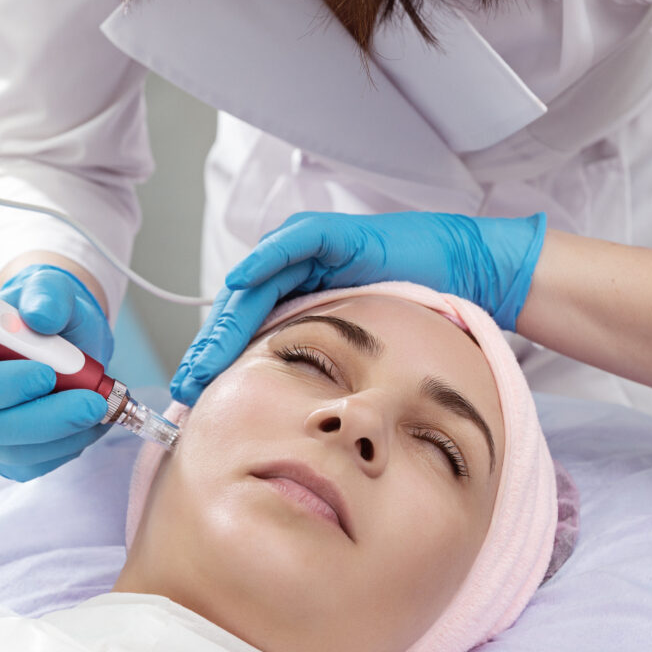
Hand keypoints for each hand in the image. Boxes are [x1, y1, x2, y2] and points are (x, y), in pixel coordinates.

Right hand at [0, 264, 114, 481]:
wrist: (68, 336)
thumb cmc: (48, 311)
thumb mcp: (50, 289)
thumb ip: (46, 295)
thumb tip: (41, 315)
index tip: (45, 374)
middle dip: (44, 419)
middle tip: (91, 402)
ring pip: (15, 452)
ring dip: (64, 434)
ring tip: (100, 406)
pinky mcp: (12, 454)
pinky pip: (37, 463)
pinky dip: (71, 446)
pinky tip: (93, 421)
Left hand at [170, 210, 546, 404]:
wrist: (464, 273)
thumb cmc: (414, 309)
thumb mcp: (356, 350)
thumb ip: (321, 368)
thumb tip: (296, 417)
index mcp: (296, 296)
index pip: (245, 328)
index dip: (217, 359)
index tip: (194, 395)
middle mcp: (295, 269)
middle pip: (240, 308)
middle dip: (211, 347)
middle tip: (188, 383)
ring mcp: (311, 249)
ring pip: (255, 282)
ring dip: (227, 317)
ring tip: (204, 352)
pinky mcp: (333, 234)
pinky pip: (292, 245)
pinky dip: (265, 261)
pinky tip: (242, 281)